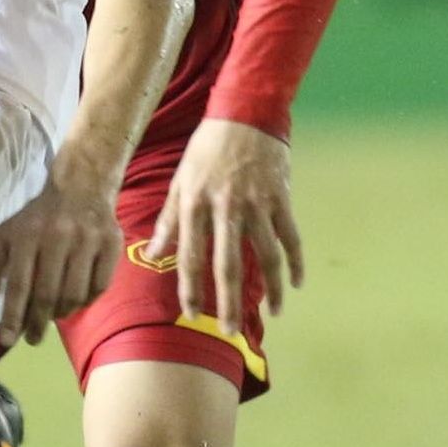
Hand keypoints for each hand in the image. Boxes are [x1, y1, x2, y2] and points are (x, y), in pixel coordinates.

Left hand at [0, 166, 121, 345]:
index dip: (12, 316)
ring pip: (75, 295)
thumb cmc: (36, 217)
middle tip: (32, 340)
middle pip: (47, 294)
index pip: (18, 284)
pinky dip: (87, 301)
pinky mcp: (112, 243)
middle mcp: (57, 236)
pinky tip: (76, 299)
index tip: (6, 341)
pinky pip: (99, 287)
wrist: (81, 186)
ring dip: (62, 312)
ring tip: (53, 314)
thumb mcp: (5, 235)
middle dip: (37, 324)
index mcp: (27, 234)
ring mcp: (87, 239)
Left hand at [147, 116, 304, 332]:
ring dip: (271, 290)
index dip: (190, 288)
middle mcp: (226, 208)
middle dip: (228, 302)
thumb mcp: (179, 182)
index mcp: (195, 205)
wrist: (244, 115)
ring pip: (266, 256)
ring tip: (273, 313)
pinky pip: (291, 238)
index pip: (191, 256)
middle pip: (228, 265)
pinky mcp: (282, 199)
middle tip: (229, 330)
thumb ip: (168, 221)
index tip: (191, 315)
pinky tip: (295, 284)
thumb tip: (152, 255)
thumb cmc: (205, 151)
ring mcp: (257, 204)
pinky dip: (295, 263)